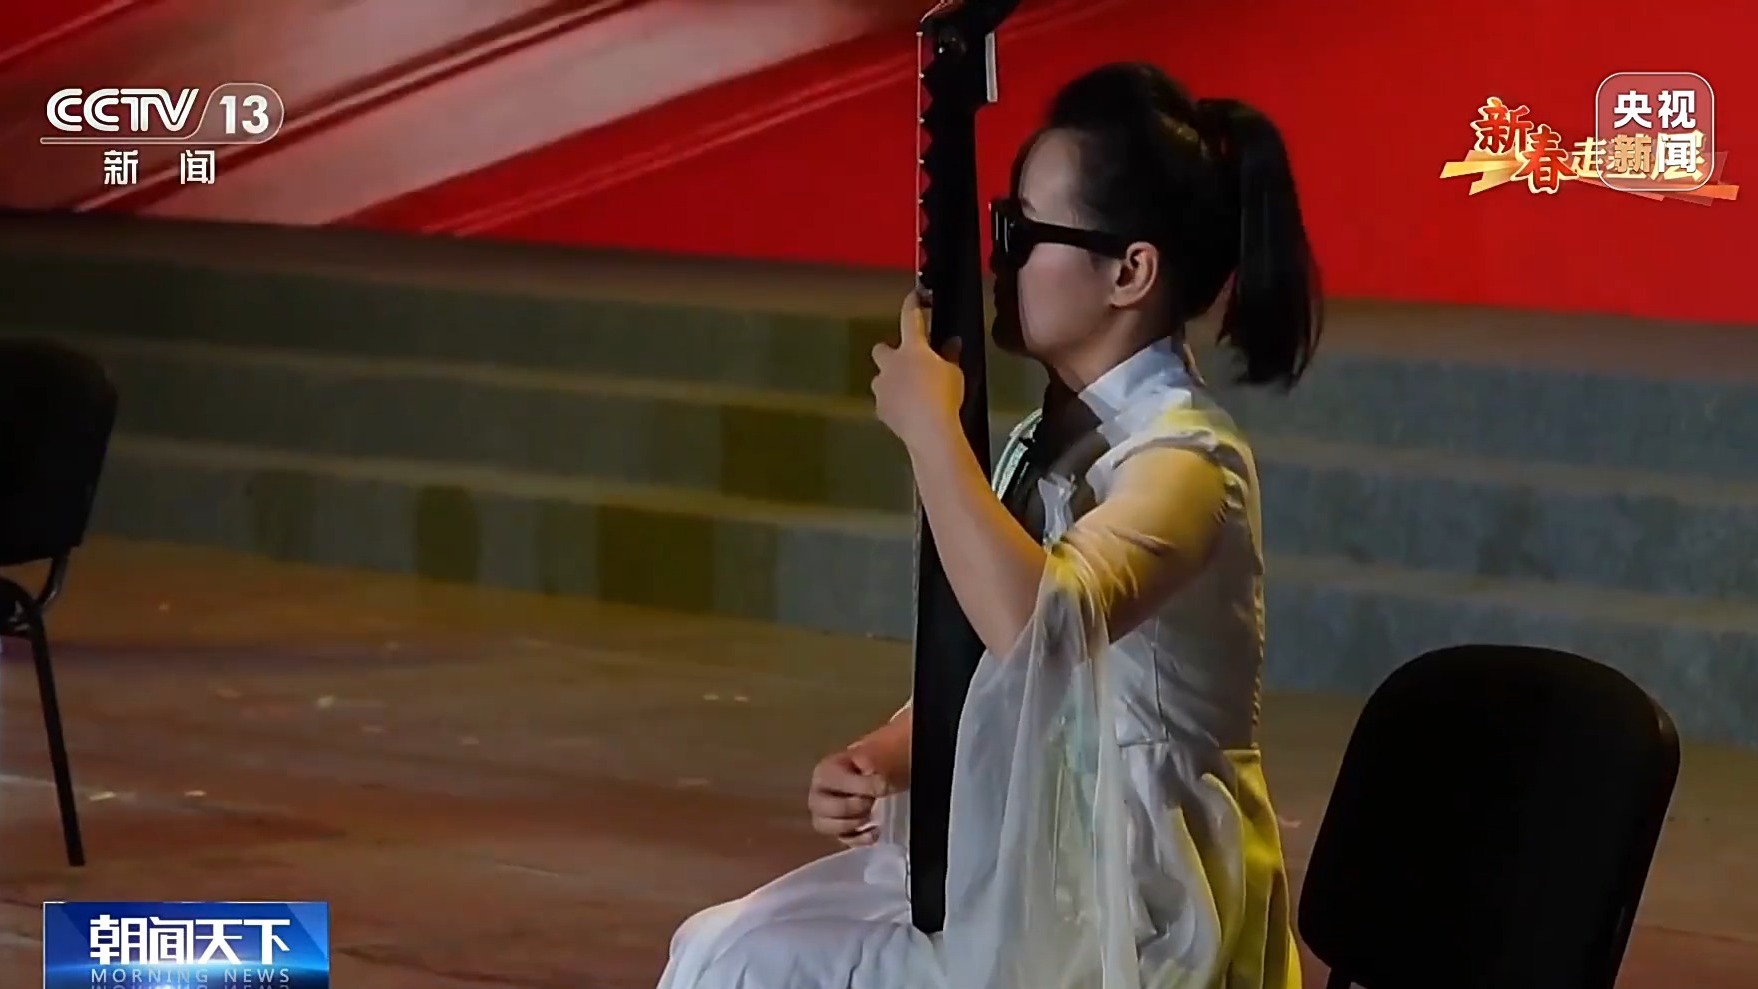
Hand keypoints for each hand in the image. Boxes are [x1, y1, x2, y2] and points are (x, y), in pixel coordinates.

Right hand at [808, 747, 891, 846]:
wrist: (874, 771)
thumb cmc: (870, 762)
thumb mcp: (873, 754)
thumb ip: (872, 762)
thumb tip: (876, 780)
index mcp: (824, 772)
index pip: (838, 783)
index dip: (864, 787)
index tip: (884, 785)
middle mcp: (817, 795)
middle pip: (833, 809)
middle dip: (858, 806)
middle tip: (872, 799)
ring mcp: (823, 816)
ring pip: (832, 828)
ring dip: (856, 822)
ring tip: (870, 812)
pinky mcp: (835, 832)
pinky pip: (843, 840)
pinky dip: (861, 839)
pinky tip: (874, 832)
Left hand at [872, 290, 964, 452]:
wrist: (929, 430)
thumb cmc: (944, 396)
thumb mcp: (954, 372)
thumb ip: (950, 356)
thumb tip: (951, 344)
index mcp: (912, 348)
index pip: (910, 317)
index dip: (913, 304)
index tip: (914, 295)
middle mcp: (891, 363)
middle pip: (881, 349)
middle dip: (890, 353)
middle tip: (905, 362)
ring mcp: (882, 386)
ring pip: (880, 377)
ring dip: (891, 381)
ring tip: (909, 393)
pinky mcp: (880, 408)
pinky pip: (885, 401)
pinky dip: (893, 403)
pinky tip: (907, 412)